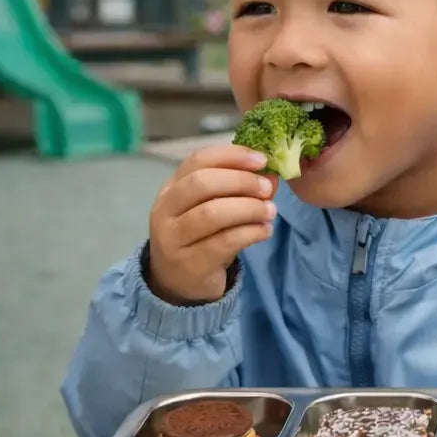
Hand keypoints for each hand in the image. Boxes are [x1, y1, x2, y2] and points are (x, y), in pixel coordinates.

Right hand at [147, 144, 277, 304]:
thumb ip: (239, 189)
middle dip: (241, 181)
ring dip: (249, 208)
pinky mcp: (191, 263)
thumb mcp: (213, 207)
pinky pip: (225, 241)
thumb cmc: (201, 235)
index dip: (231, 156)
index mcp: (171, 187)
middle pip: (202, 183)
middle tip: (268, 188)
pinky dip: (251, 232)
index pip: (197, 160)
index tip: (261, 159)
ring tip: (270, 211)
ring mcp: (174, 238)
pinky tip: (264, 231)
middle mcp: (165, 210)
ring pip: (212, 213)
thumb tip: (271, 175)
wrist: (179, 281)